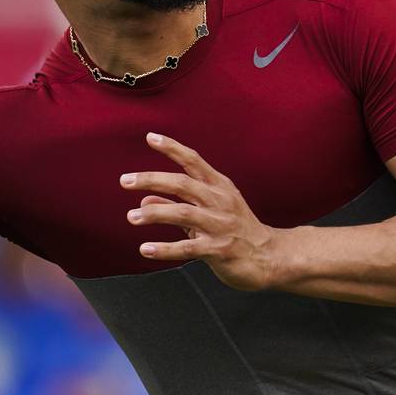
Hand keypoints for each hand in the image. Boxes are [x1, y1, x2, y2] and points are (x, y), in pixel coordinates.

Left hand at [121, 132, 281, 290]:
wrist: (270, 257)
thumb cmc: (237, 231)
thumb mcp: (208, 212)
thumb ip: (175, 205)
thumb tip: (144, 200)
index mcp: (219, 187)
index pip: (193, 161)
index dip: (172, 148)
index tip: (150, 137)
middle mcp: (220, 201)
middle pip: (183, 183)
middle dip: (152, 179)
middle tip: (125, 180)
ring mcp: (220, 225)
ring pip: (183, 213)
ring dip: (154, 214)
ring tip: (131, 217)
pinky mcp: (219, 250)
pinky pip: (188, 248)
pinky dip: (165, 249)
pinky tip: (146, 249)